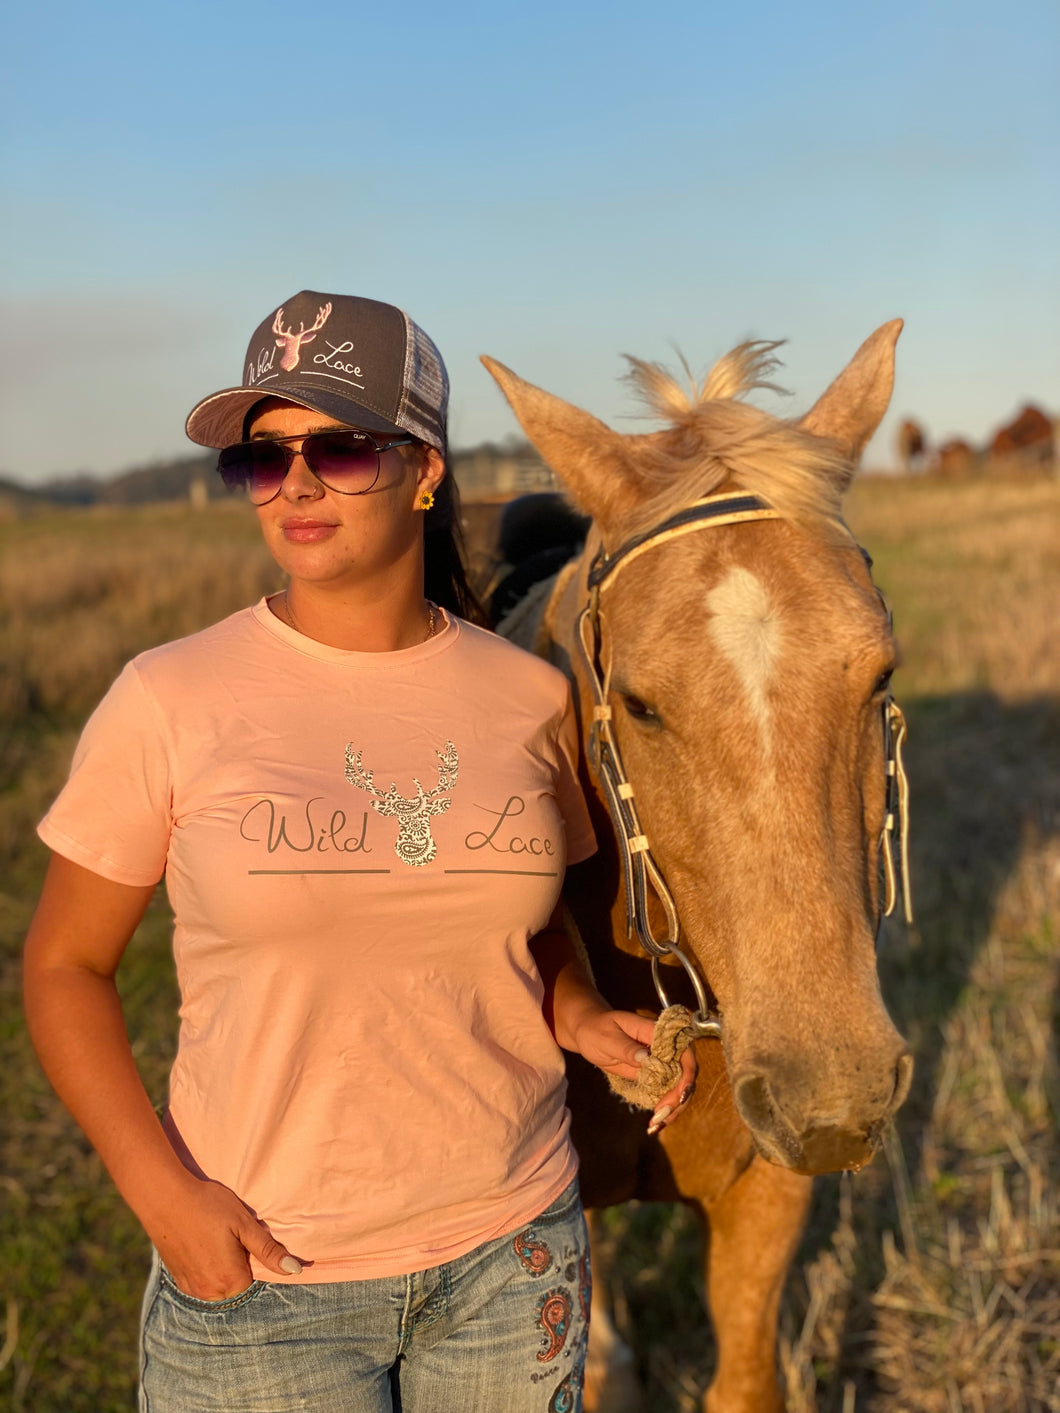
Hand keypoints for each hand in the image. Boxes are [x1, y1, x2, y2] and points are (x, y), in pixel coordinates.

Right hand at [144, 1173, 302, 1300]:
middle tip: (229, 1238)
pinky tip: (201, 1245)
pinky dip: (205, 1270)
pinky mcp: (178, 1280)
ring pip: (218, 1287)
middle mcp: (209, 1292)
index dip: (253, 1260)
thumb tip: (295, 1270)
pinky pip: (200, 1284)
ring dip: (221, 1270)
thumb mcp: (244, 1224)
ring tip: (214, 1240)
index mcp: (230, 1280)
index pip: (254, 1282)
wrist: (164, 1198)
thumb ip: (269, 1250)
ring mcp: (191, 1288)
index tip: (244, 1239)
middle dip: (238, 1268)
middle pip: (236, 1287)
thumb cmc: (209, 1206)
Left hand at [571, 1006, 698, 1132]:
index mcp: (655, 1032)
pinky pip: (665, 1093)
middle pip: (685, 1073)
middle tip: (661, 1114)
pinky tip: (655, 1123)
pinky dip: (664, 1109)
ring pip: (679, 1086)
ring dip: (673, 1107)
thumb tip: (646, 1057)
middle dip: (679, 1097)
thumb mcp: (607, 1038)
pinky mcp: (653, 1076)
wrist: (588, 1034)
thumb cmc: (597, 1029)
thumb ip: (626, 1047)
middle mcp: (663, 1048)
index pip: (683, 1050)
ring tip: (656, 1123)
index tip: (680, 1095)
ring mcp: (660, 1063)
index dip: (687, 1073)